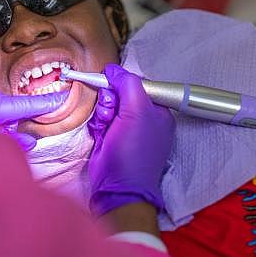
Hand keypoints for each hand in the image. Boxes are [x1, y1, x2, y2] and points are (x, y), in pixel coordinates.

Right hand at [88, 64, 174, 215]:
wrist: (118, 186)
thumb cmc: (133, 151)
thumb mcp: (137, 111)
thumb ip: (128, 84)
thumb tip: (114, 70)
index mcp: (157, 111)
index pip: (137, 84)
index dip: (122, 84)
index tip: (112, 88)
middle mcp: (143, 119)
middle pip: (119, 94)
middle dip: (110, 101)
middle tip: (110, 114)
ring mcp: (126, 129)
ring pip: (107, 106)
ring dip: (102, 113)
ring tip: (105, 127)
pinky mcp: (111, 138)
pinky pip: (100, 120)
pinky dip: (97, 125)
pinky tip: (100, 135)